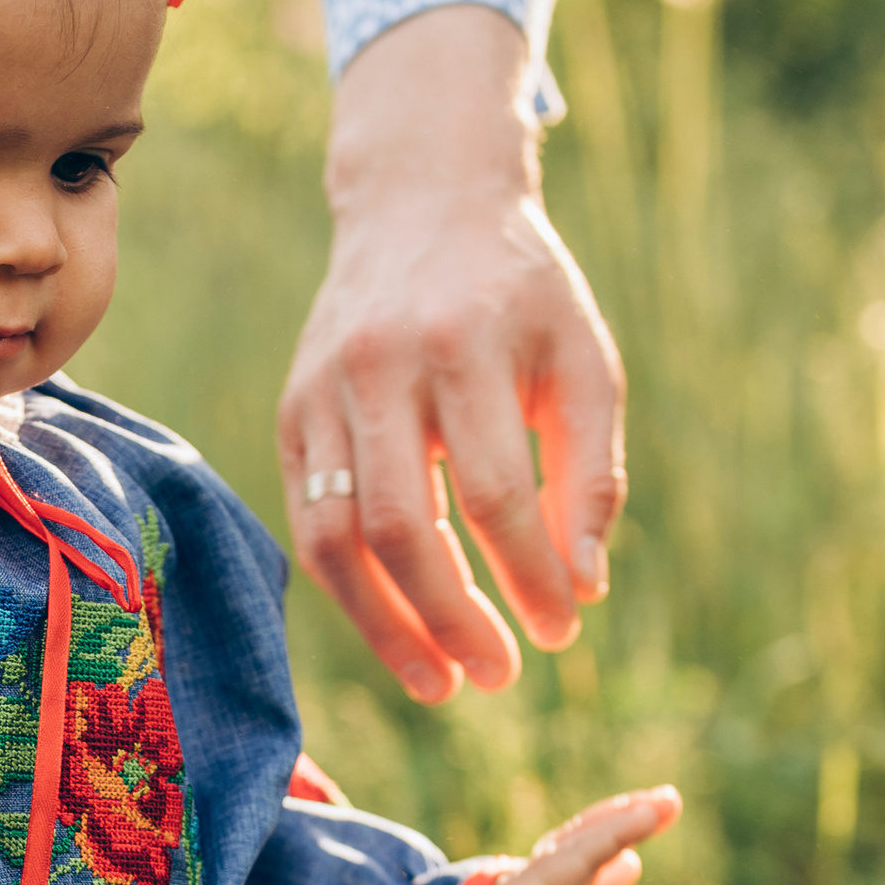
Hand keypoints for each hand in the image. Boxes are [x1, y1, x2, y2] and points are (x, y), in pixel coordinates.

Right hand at [278, 6, 626, 703]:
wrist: (422, 202)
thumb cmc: (522, 294)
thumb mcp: (584, 360)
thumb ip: (591, 470)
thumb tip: (583, 587)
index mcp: (466, 345)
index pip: (495, 493)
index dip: (531, 576)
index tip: (564, 628)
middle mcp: (381, 367)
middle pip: (400, 525)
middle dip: (452, 618)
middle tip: (500, 676)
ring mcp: (322, 391)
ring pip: (336, 538)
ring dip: (387, 627)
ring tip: (440, 682)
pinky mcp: (293, 413)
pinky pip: (311, 524)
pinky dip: (352, 591)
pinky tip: (398, 631)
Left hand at [432, 788, 681, 884]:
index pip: (582, 854)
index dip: (621, 832)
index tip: (661, 806)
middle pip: (583, 843)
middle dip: (624, 821)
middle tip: (669, 799)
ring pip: (579, 856)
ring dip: (613, 836)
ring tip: (647, 817)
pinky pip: (575, 883)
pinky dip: (601, 870)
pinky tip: (623, 870)